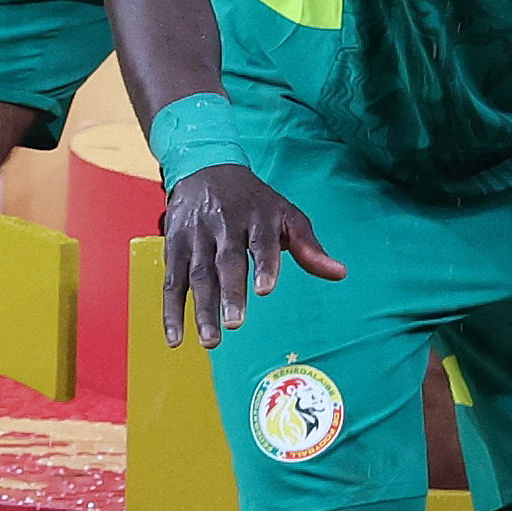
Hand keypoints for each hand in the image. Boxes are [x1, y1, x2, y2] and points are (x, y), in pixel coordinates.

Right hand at [160, 167, 344, 347]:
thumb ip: (309, 247)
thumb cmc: (254, 202)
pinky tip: (176, 338)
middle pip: (226, 261)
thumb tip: (340, 274)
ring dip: (201, 309)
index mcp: (257, 217)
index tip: (266, 289)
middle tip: (235, 323)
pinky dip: (171, 311)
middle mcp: (224, 226)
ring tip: (210, 340)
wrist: (206, 170)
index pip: (261, 241)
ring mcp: (196, 237)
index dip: (265, 264)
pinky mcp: (174, 248)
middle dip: (230, 293)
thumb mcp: (286, 214)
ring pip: (197, 275)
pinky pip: (172, 282)